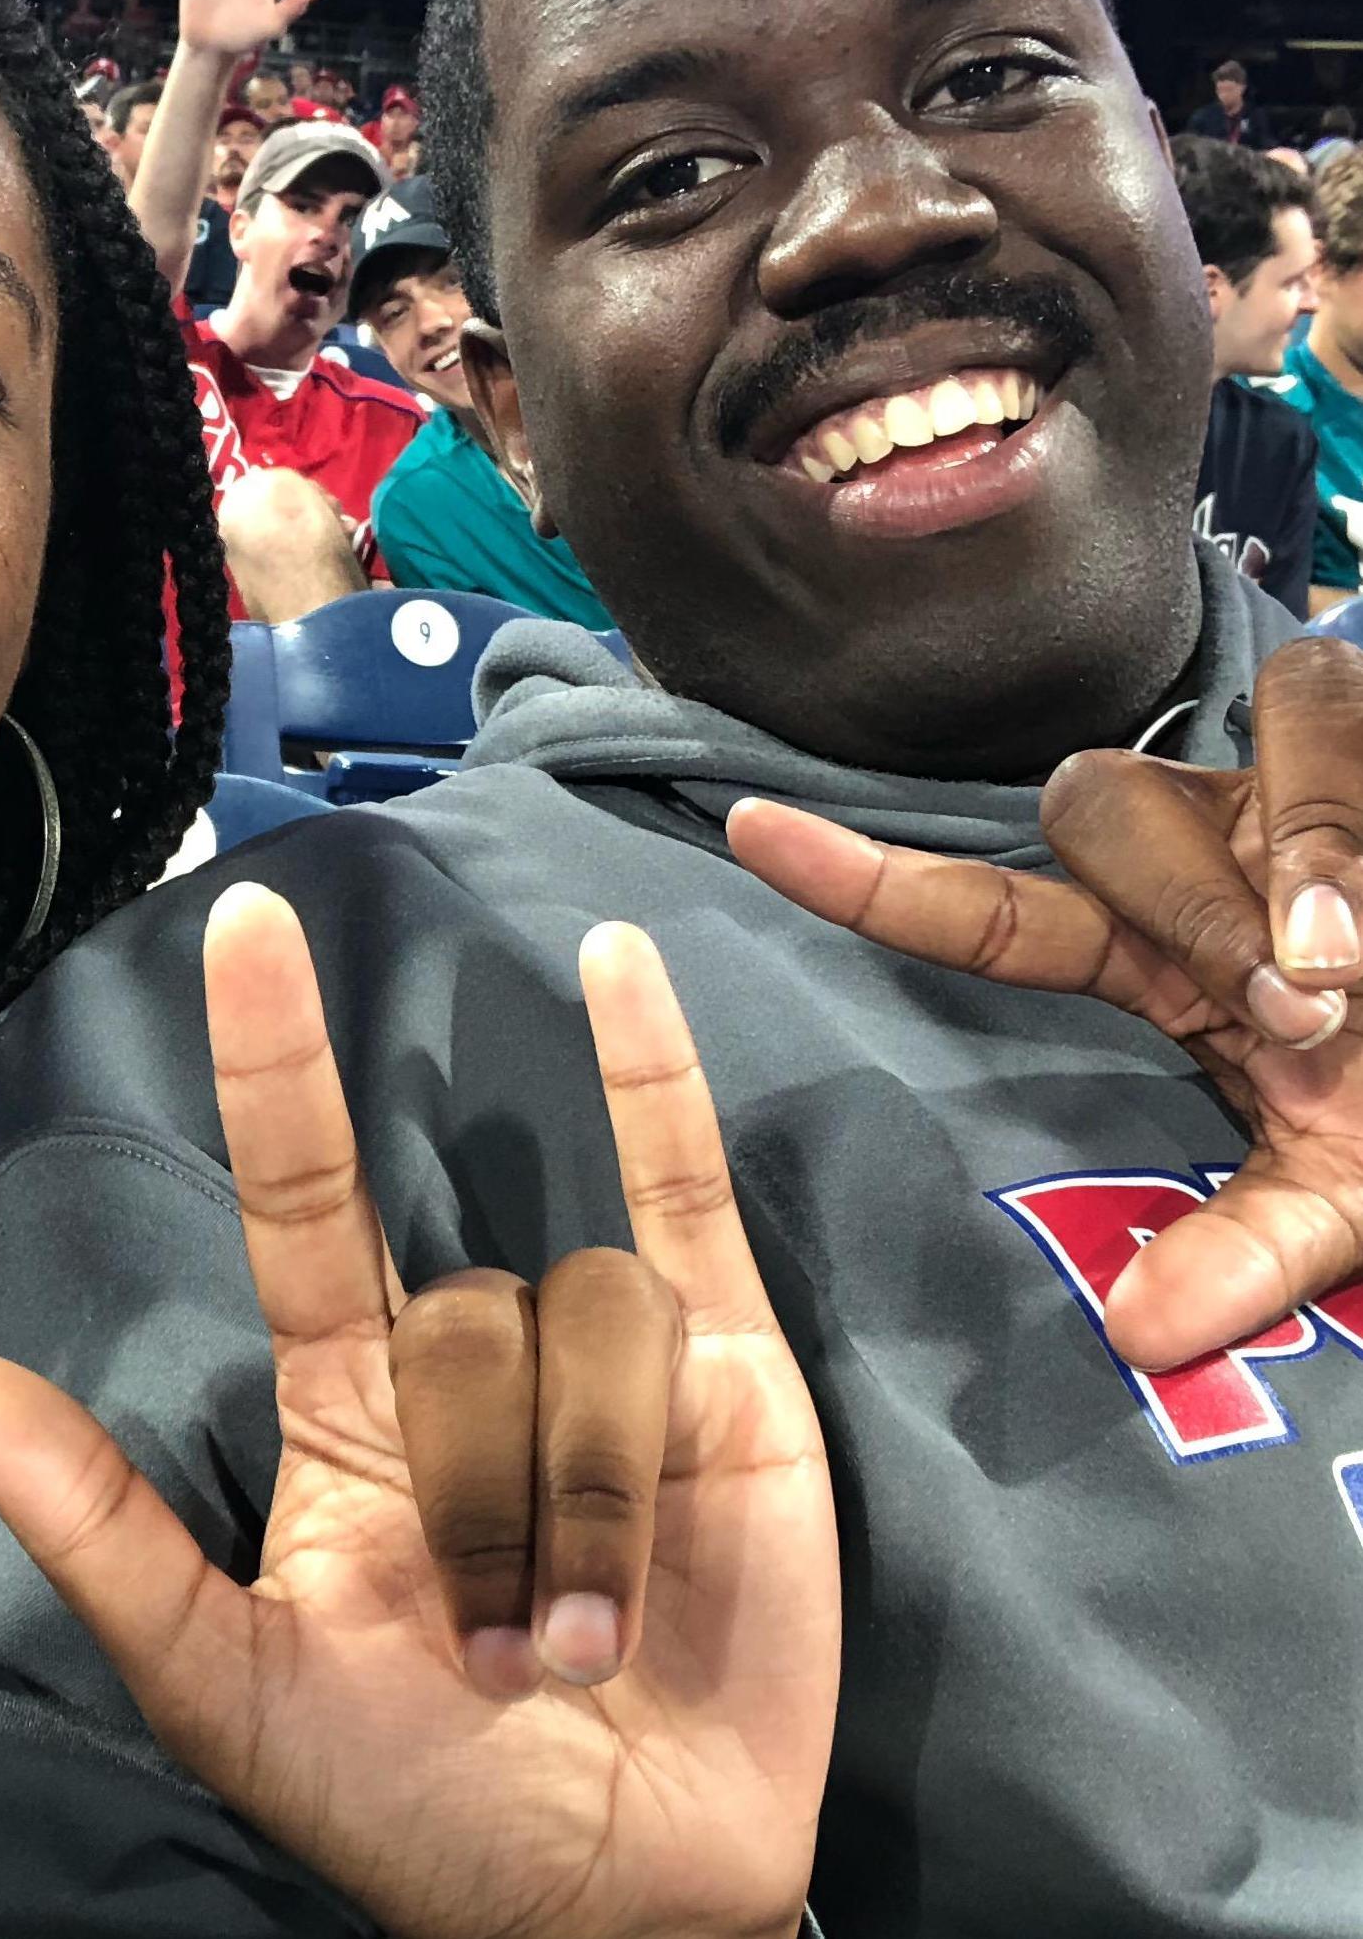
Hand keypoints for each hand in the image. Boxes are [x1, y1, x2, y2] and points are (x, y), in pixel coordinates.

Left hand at [0, 886, 836, 1938]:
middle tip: (498, 1668)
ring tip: (585, 1645)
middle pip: (462, 1315)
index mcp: (340, 1403)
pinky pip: (682, 1194)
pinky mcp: (725, 1366)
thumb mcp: (236, 1687)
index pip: (302, 1193)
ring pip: (581, 1319)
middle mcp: (462, 1353)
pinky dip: (657, 1078)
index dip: (275, 1060)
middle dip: (481, 1494)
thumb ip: (103, 1538)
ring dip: (586, 1501)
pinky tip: (620, 964)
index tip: (246, 923)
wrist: (619, 1906)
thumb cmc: (416, 1804)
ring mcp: (595, 1348)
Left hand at [728, 632, 1362, 1371]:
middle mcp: (1196, 856)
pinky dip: (1337, 820)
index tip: (745, 829)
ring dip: (1284, 855)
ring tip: (1356, 966)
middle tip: (1310, 1007)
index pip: (982, 907)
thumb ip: (1246, 1257)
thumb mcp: (1344, 1196)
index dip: (865, 875)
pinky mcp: (1351, 729)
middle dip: (1188, 902)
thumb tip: (1140, 1340)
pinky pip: (1320, 707)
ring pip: (1204, 757)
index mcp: (1150, 956)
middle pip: (1093, 811)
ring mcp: (1275, 786)